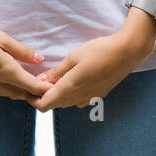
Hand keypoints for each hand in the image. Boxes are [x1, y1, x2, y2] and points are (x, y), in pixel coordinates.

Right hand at [0, 18, 50, 102]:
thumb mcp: (3, 39)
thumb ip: (23, 51)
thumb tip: (40, 59)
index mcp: (6, 71)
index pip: (31, 86)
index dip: (45, 89)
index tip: (57, 89)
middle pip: (22, 94)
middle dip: (36, 94)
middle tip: (50, 88)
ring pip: (11, 94)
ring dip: (24, 93)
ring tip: (36, 86)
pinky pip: (1, 91)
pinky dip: (13, 90)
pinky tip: (16, 82)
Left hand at [30, 31, 149, 111]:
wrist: (127, 52)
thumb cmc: (99, 50)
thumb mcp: (74, 57)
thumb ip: (57, 71)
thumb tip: (40, 81)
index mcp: (69, 88)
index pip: (44, 105)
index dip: (32, 100)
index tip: (28, 88)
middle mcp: (78, 98)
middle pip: (54, 105)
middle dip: (44, 95)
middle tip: (39, 80)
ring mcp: (90, 98)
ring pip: (66, 103)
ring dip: (58, 95)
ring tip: (56, 78)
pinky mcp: (99, 95)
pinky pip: (79, 100)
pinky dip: (71, 94)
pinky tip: (74, 79)